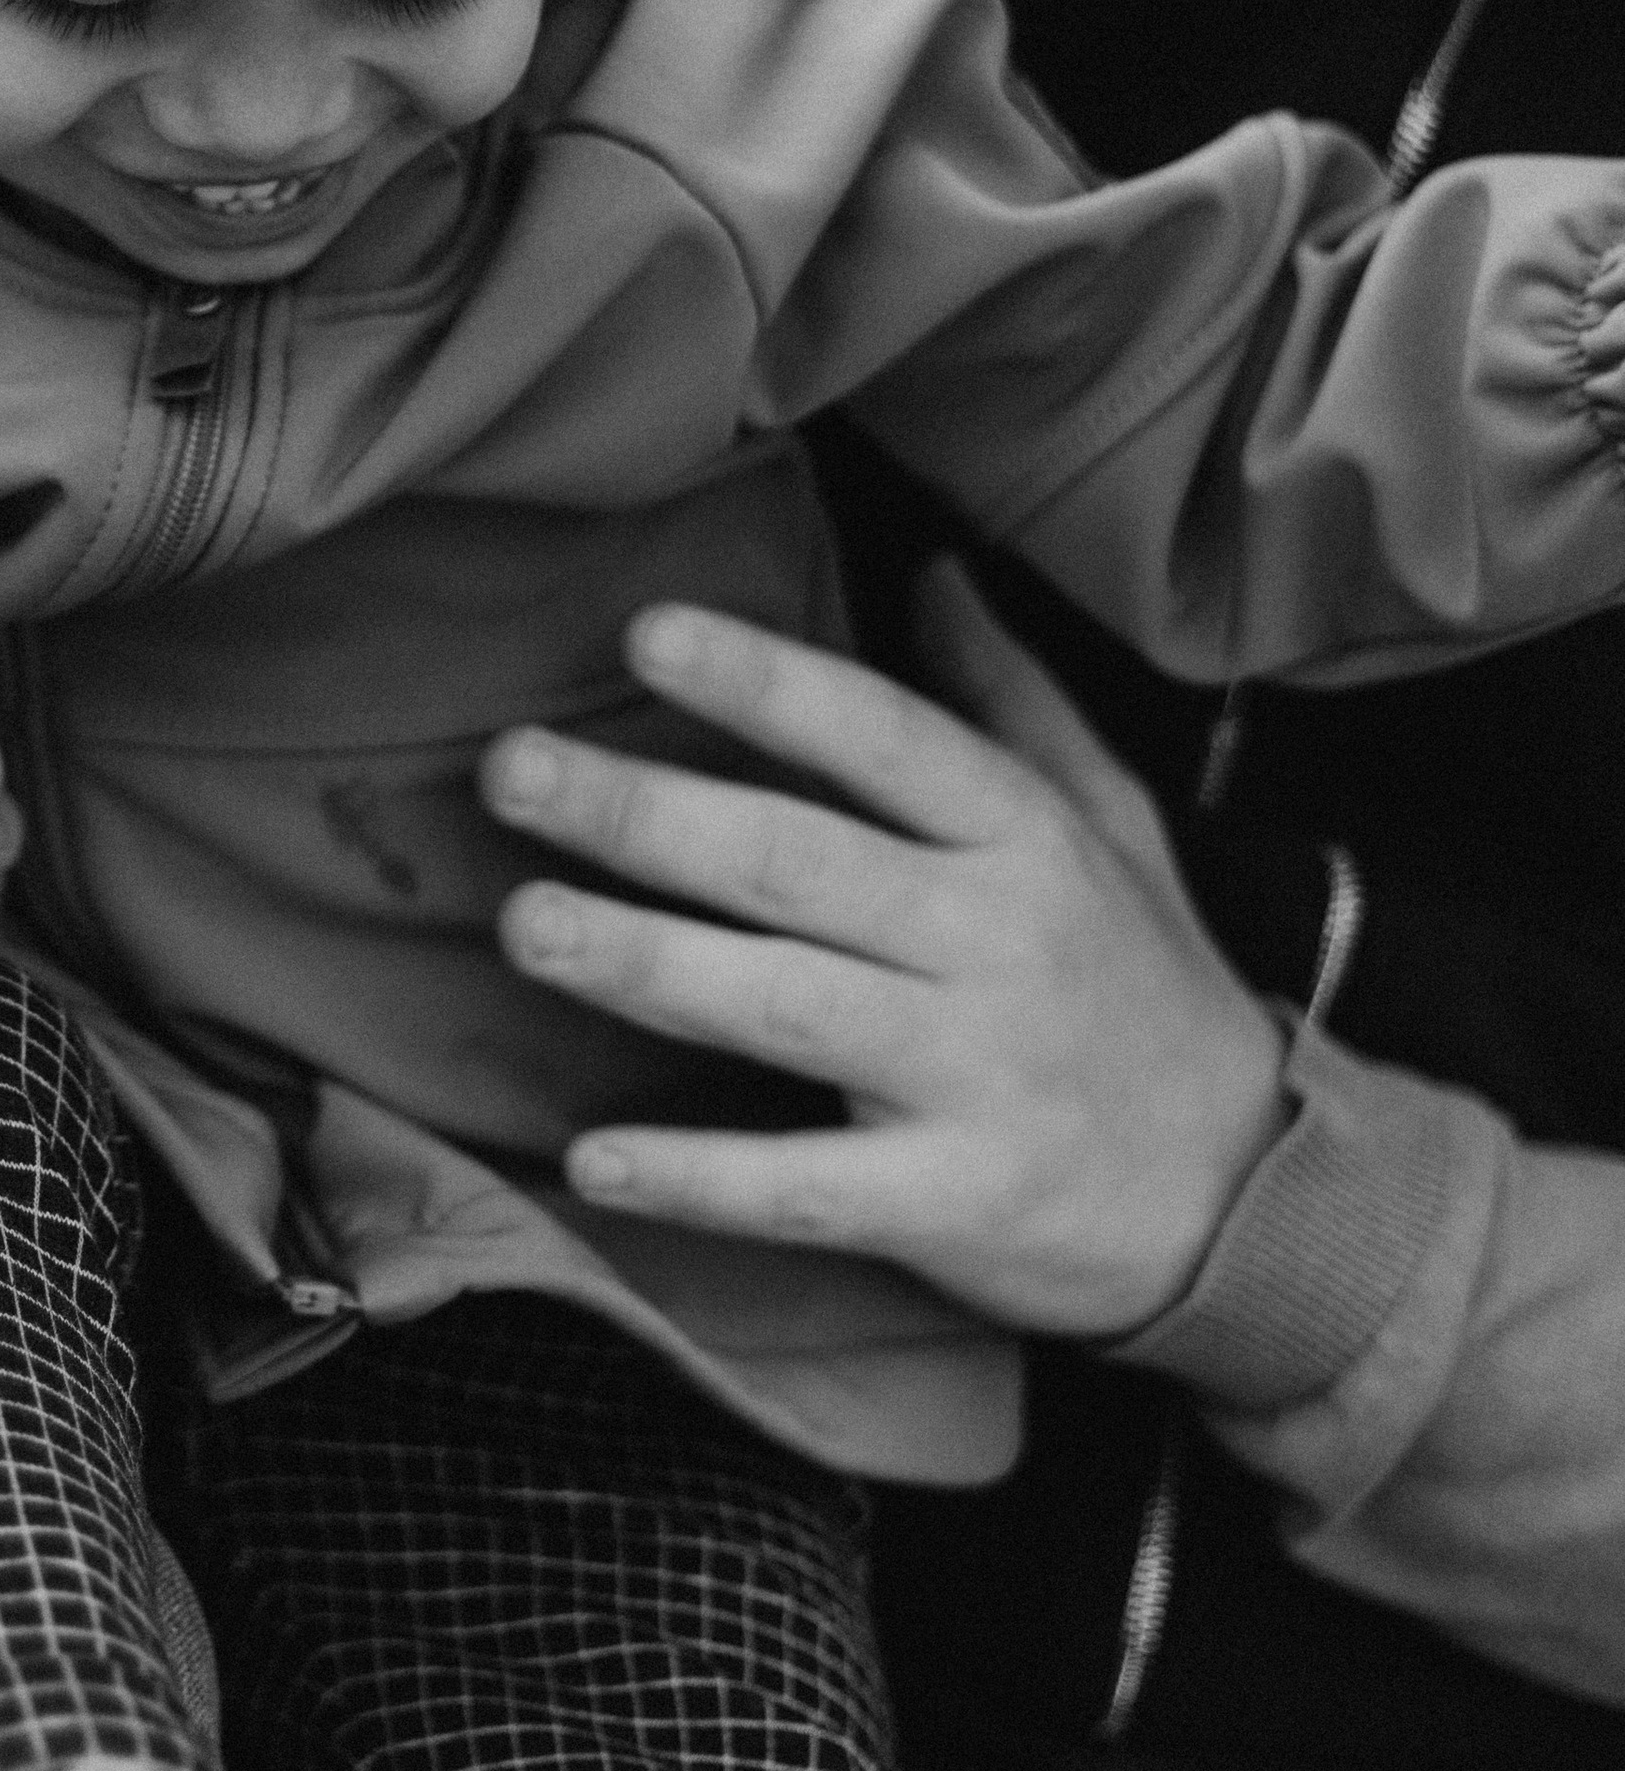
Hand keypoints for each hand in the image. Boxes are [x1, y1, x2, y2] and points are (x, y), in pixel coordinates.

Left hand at [480, 566, 1290, 1337]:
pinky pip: (806, 1191)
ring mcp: (976, 1077)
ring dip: (646, 964)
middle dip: (646, 814)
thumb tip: (932, 568)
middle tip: (512, 770)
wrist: (1257, 1193)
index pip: (884, 739)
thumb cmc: (1144, 985)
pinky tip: (592, 1157)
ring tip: (525, 924)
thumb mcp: (1112, 820)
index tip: (649, 632)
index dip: (767, 685)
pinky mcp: (954, 1203)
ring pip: (785, 1007)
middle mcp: (996, 944)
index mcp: (1024, 840)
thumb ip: (1010, 696)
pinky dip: (699, 1178)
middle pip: (799, 863)